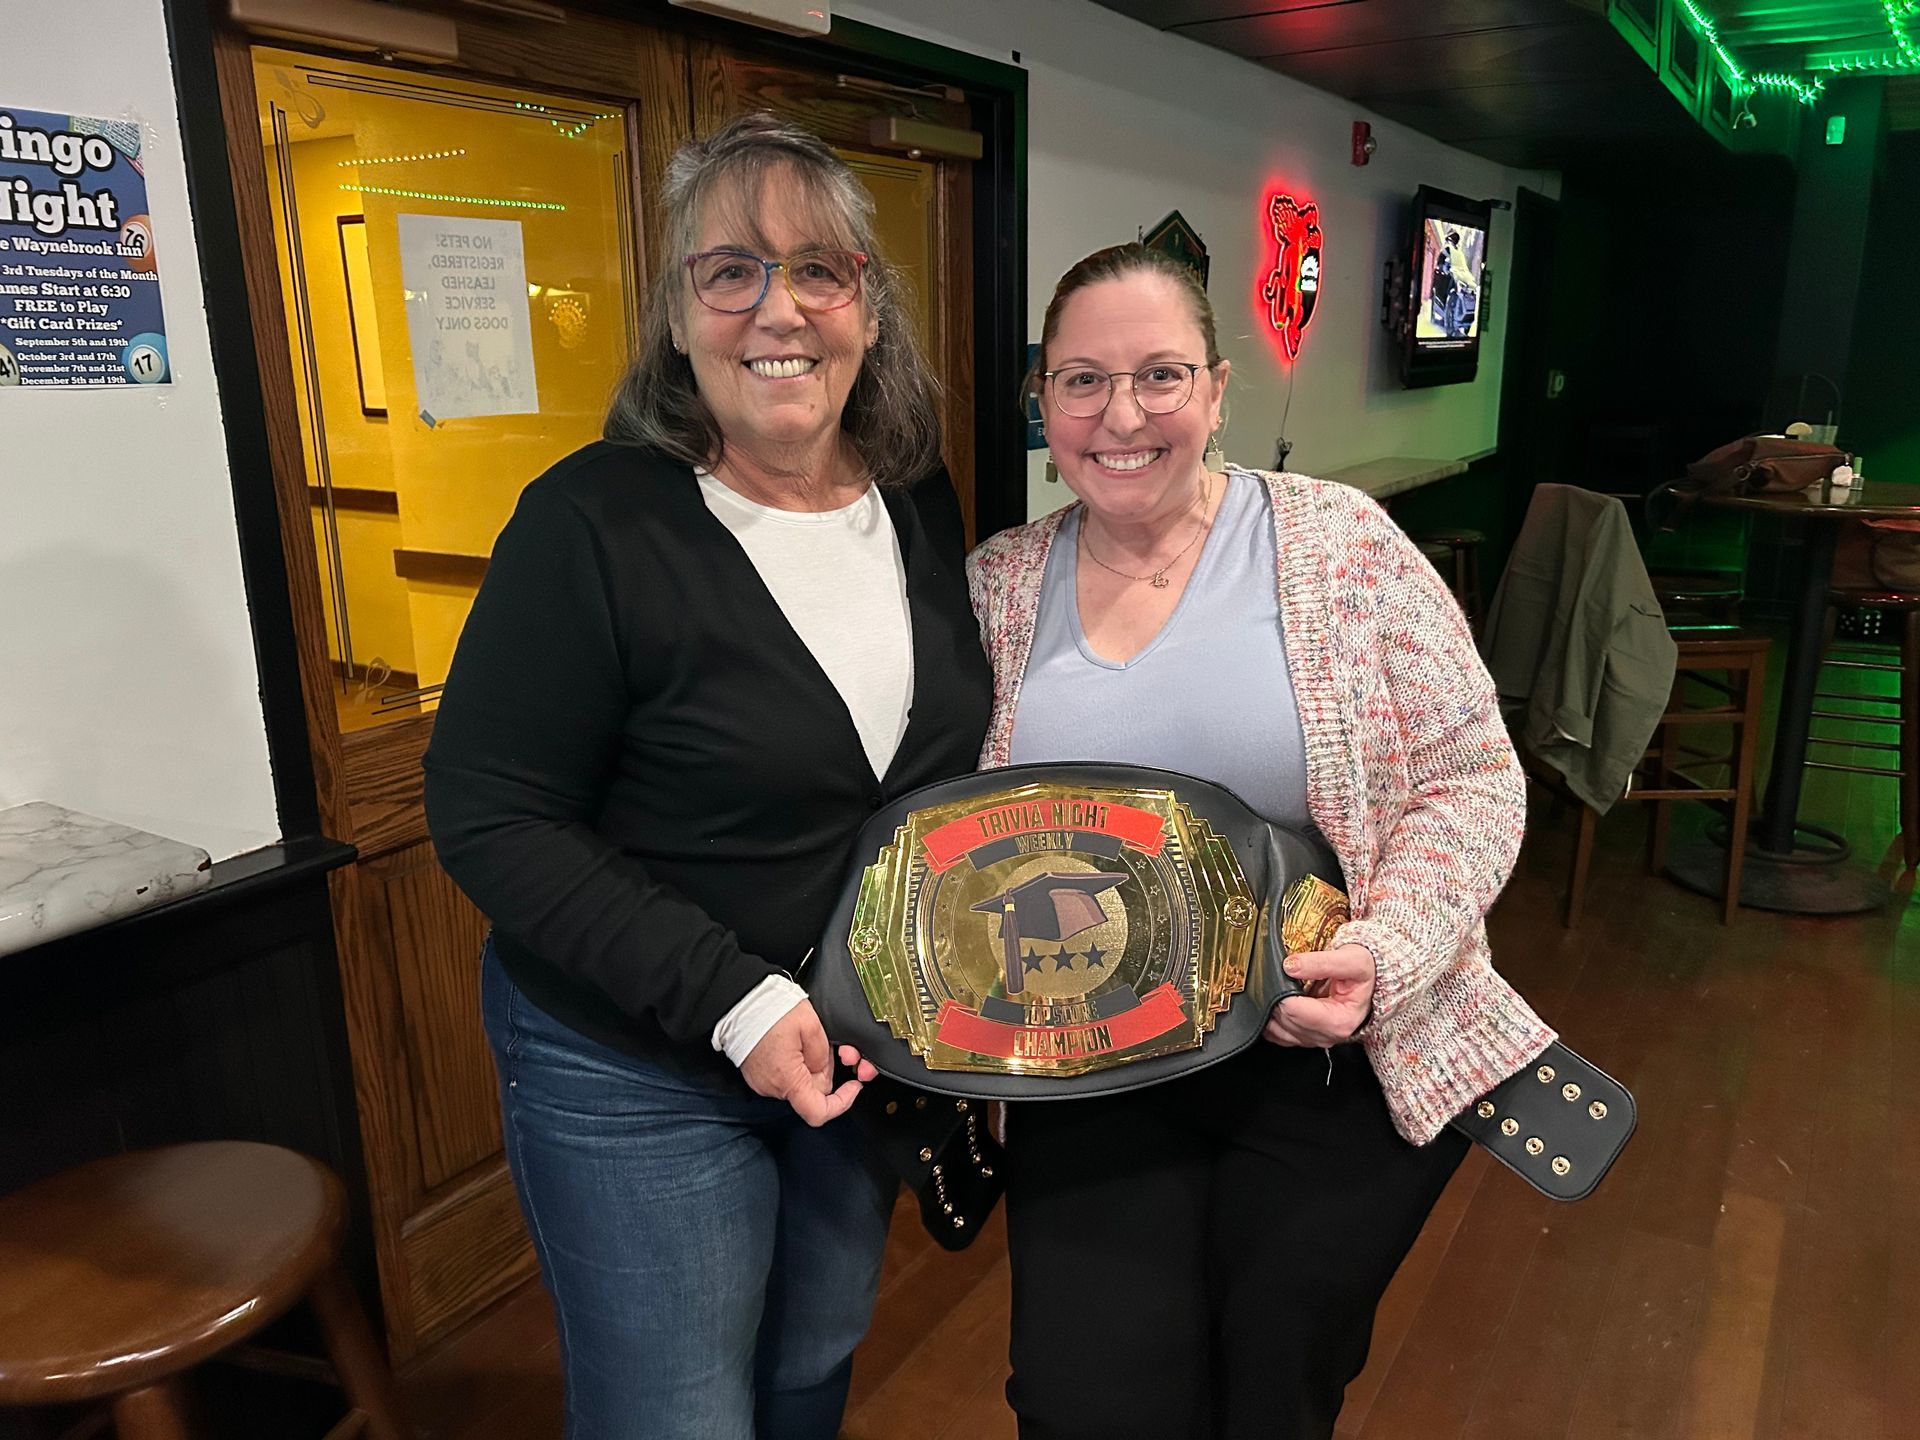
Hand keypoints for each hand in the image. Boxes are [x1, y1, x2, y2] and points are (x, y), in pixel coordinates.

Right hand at [739, 1000, 877, 1125]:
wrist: (741, 1001)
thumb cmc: (772, 1010)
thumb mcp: (811, 1026)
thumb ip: (823, 1055)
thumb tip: (821, 1070)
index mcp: (788, 1079)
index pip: (818, 1113)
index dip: (842, 1103)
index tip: (852, 1087)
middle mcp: (772, 1087)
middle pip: (811, 1092)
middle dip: (825, 1072)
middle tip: (827, 1046)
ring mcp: (762, 1082)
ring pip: (799, 1083)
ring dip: (808, 1067)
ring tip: (805, 1040)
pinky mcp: (757, 1075)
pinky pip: (784, 1077)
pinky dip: (794, 1064)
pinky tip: (792, 1044)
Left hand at [1264, 943, 1375, 1046]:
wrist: (1371, 980)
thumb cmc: (1364, 972)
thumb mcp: (1350, 960)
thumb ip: (1320, 962)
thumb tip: (1290, 966)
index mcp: (1340, 1021)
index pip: (1295, 1011)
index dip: (1281, 992)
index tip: (1280, 975)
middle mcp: (1328, 1036)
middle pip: (1285, 1021)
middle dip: (1276, 999)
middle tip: (1277, 978)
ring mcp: (1316, 1039)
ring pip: (1279, 1030)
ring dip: (1272, 1010)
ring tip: (1277, 988)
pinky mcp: (1307, 1038)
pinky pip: (1279, 1035)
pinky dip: (1272, 1021)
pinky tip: (1274, 1003)